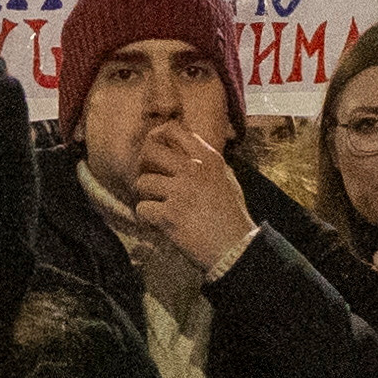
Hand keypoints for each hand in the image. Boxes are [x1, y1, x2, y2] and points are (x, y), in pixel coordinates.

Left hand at [130, 121, 255, 274]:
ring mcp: (181, 191)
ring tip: (156, 206)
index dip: (157, 136)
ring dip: (146, 196)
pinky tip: (157, 223)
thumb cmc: (232, 216)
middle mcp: (194, 170)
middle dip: (143, 165)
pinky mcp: (169, 215)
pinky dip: (146, 218)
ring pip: (142, 182)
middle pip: (150, 151)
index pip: (174, 129)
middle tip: (148, 179)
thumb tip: (184, 153)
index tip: (152, 148)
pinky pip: (142, 208)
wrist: (235, 247)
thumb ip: (206, 164)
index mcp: (209, 158)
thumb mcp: (226, 179)